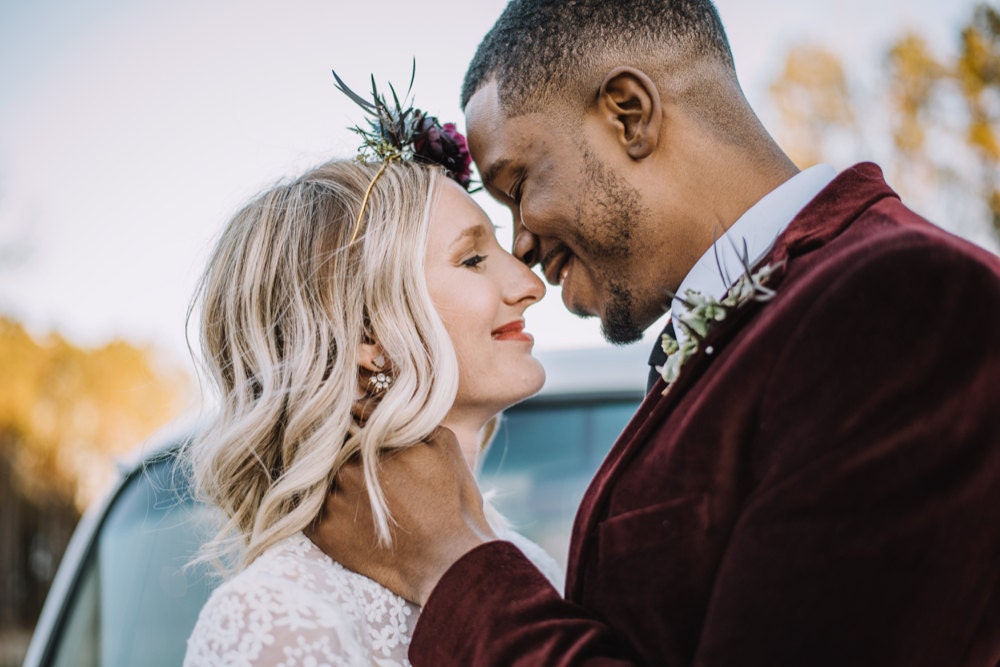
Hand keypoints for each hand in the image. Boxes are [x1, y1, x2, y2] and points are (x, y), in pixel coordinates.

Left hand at [307, 427, 496, 604]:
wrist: (449, 561)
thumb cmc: (453, 500)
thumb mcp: (443, 444)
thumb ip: (408, 418)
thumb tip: (375, 402)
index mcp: (374, 440)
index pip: (351, 415)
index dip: (358, 422)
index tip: (363, 433)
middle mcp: (347, 465)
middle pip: (332, 445)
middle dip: (342, 449)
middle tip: (365, 470)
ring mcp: (332, 500)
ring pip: (320, 476)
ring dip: (331, 479)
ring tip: (360, 496)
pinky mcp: (322, 532)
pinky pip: (309, 509)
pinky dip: (324, 508)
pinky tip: (349, 518)